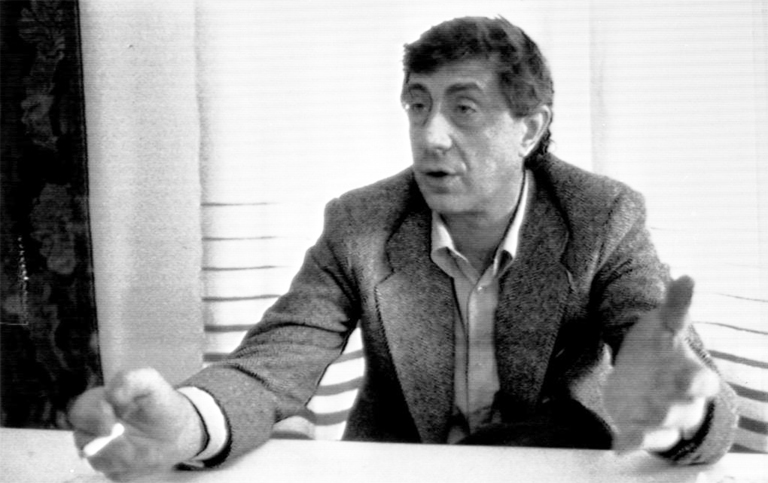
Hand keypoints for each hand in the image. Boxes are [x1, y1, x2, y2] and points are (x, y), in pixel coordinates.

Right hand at [69, 368, 205, 480]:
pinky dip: (126, 466)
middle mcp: (94, 429)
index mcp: (99, 405)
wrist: (180, 429)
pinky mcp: (114, 467)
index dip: (92, 417)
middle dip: (101, 441)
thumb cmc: (161, 402)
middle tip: (124, 438)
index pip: (79, 411)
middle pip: (81, 438)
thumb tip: (111, 395)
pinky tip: (141, 457)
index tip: (111, 420)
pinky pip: (112, 472)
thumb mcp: (151, 382)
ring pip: (95, 459)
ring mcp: (103, 450)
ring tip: (138, 447)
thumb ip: (130, 379)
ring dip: (117, 454)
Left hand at [603, 276, 719, 452]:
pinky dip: (632, 442)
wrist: (647, 373)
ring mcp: (663, 416)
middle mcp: (683, 400)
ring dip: (653, 428)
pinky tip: (619, 444)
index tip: (689, 381)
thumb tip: (686, 276)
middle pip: (684, 410)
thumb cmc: (661, 348)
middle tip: (657, 404)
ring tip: (639, 427)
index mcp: (693, 374)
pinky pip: (641, 440)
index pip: (703, 382)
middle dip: (672, 408)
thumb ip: (676, 306)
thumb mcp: (665, 325)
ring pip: (665, 429)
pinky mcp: (643, 427)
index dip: (696, 383)